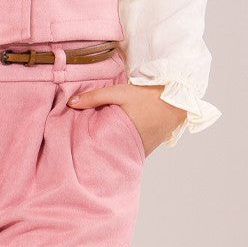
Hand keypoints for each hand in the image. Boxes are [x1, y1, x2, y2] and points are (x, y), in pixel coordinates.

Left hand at [66, 83, 186, 156]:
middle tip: (80, 147)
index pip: (99, 151)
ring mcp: (141, 152)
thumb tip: (70, 103)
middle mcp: (132, 149)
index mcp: (122, 137)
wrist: (177, 100)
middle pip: (107, 154)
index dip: (86, 151)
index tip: (74, 148)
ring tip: (94, 144)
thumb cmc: (148, 96)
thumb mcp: (120, 93)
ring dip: (109, 149)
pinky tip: (112, 141)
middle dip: (95, 152)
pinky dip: (121, 147)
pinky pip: (129, 151)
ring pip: (118, 153)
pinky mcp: (147, 150)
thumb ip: (95, 97)